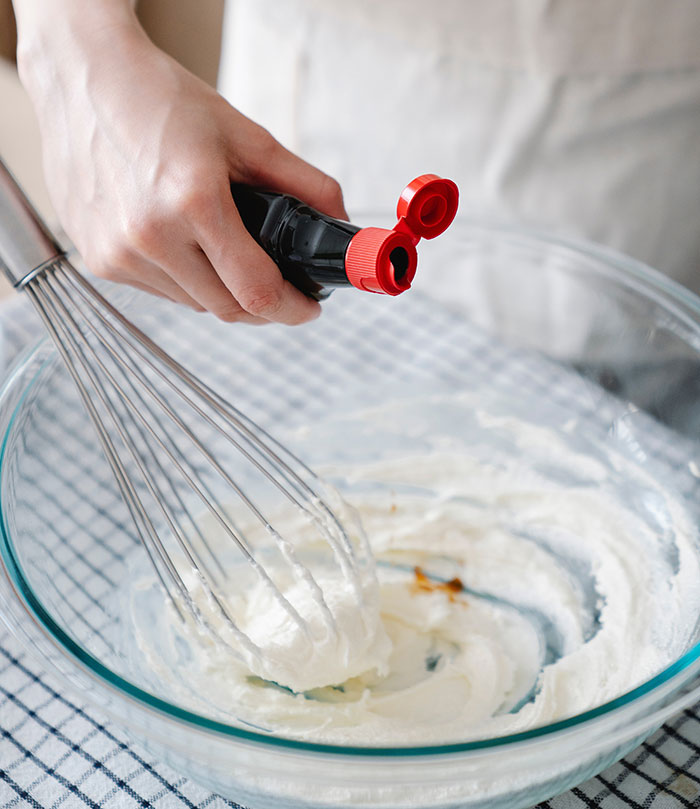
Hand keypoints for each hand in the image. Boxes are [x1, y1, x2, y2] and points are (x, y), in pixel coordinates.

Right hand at [15, 3, 346, 323]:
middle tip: (283, 291)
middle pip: (227, 309)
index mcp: (192, 201)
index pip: (256, 290)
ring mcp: (118, 252)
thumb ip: (302, 183)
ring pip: (194, 304)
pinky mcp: (99, 259)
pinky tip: (190, 248)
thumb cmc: (162, 100)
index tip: (308, 308)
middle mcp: (150, 235)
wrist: (84, 78)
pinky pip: (161, 291)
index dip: (292, 309)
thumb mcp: (244, 134)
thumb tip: (339, 222)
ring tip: (232, 257)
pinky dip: (186, 281)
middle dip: (264, 308)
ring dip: (223, 292)